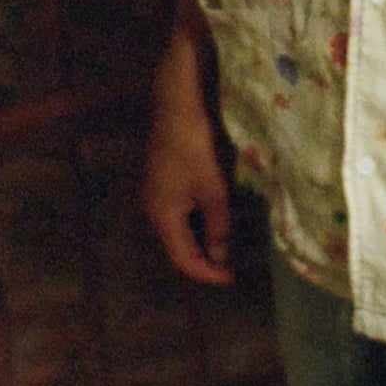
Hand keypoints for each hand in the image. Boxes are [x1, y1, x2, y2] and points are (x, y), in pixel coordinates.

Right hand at [141, 31, 233, 283]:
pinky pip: (178, 215)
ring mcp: (155, 195)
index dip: (207, 273)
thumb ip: (218, 225)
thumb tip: (222, 257)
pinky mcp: (162, 182)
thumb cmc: (195, 147)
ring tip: (227, 247)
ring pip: (178, 231)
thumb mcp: (213, 189)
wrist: (176, 106)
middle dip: (204, 260)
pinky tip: (215, 220)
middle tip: (232, 266)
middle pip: (177, 248)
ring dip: (201, 242)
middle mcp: (153, 210)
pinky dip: (196, 224)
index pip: (183, 259)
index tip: (232, 279)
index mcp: (163, 216)